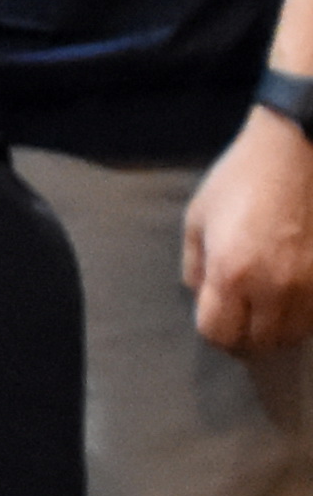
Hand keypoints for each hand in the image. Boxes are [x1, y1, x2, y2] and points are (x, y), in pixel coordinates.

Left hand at [187, 115, 312, 355]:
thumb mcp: (198, 218)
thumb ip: (195, 265)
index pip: (219, 333)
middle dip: (244, 333)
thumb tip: (201, 297)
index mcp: (232, 273)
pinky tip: (291, 294)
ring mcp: (311, 287)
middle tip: (240, 314)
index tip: (214, 314)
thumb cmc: (240, 180)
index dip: (213, 329)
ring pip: (293, 335)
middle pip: (259, 342)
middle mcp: (275, 289)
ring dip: (275, 328)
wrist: (298, 153)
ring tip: (266, 306)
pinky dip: (301, 315)